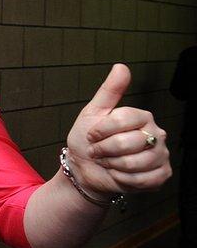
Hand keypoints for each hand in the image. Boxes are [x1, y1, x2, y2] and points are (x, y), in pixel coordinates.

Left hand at [65, 64, 170, 197]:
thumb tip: (121, 67)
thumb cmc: (89, 141)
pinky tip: (118, 174)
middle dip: (104, 150)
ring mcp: (161, 155)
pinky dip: (124, 180)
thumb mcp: (93, 113)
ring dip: (112, 166)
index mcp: (142, 117)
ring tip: (107, 162)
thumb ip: (109, 91)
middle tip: (98, 152)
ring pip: (135, 163)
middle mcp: (156, 134)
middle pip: (128, 143)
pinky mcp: (161, 175)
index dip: (101, 130)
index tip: (91, 136)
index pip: (124, 119)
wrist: (86, 169)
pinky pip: (143, 179)